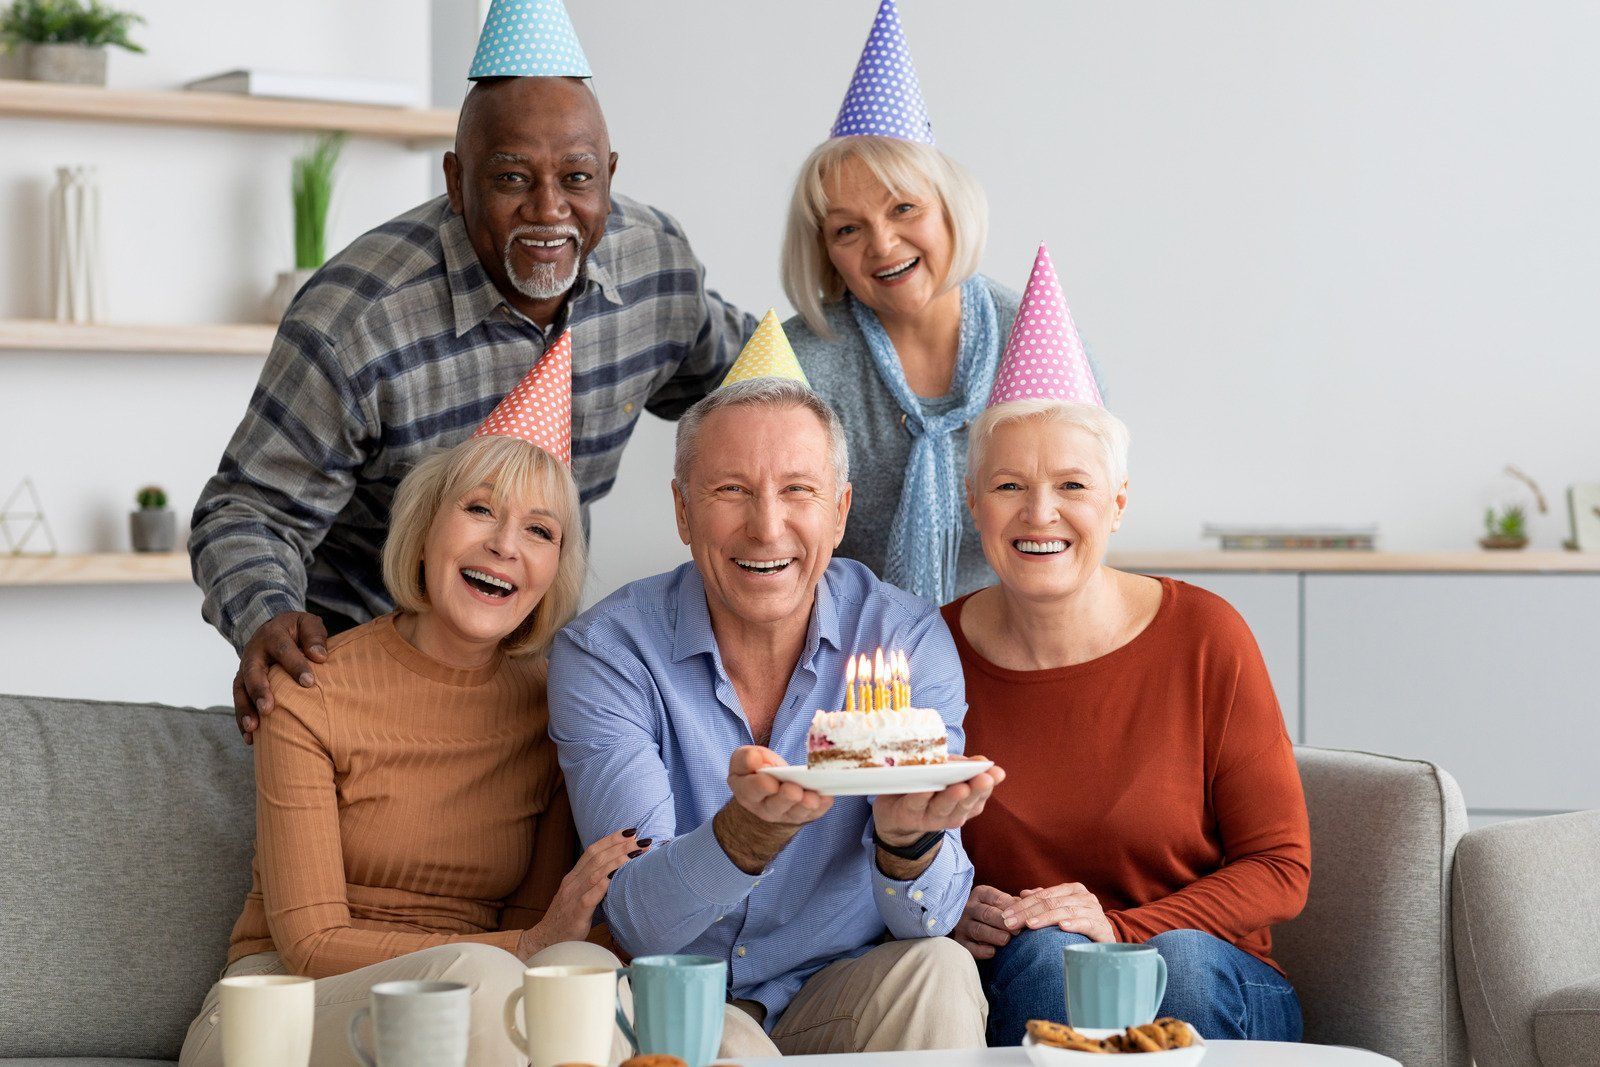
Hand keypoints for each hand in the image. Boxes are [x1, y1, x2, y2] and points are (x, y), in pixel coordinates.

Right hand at [233, 611, 327, 743]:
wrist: (273, 629)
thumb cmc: (296, 631)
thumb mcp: (307, 624)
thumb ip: (314, 636)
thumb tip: (319, 656)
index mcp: (272, 635)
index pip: (283, 650)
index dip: (295, 665)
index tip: (308, 682)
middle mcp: (254, 653)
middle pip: (253, 672)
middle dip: (259, 691)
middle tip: (268, 709)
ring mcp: (245, 669)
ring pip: (240, 689)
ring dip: (245, 709)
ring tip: (253, 728)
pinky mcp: (242, 683)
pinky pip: (239, 701)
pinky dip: (242, 719)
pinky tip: (250, 738)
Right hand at [517, 828, 648, 957]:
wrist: (546, 940)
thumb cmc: (566, 919)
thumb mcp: (577, 895)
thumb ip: (591, 882)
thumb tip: (615, 872)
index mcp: (573, 877)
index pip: (592, 851)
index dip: (611, 839)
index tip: (630, 831)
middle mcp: (572, 882)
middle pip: (597, 857)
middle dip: (620, 846)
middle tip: (640, 839)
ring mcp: (573, 896)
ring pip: (595, 873)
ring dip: (617, 861)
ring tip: (636, 854)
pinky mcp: (576, 913)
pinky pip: (590, 896)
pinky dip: (603, 884)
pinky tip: (616, 877)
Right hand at [726, 746, 832, 826]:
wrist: (769, 791)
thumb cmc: (758, 769)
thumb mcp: (748, 758)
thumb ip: (748, 757)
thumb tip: (758, 762)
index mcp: (746, 790)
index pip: (750, 790)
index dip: (760, 786)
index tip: (770, 782)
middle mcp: (764, 807)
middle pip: (774, 806)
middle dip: (785, 797)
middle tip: (794, 790)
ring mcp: (785, 814)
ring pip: (796, 813)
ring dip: (805, 805)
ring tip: (812, 798)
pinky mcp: (804, 815)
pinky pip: (814, 813)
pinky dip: (821, 806)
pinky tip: (826, 798)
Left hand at [872, 758, 1004, 845]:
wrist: (893, 813)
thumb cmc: (925, 786)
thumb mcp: (945, 773)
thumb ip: (962, 767)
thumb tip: (982, 760)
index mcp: (963, 803)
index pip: (980, 794)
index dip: (989, 784)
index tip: (997, 772)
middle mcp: (950, 814)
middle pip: (964, 804)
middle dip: (976, 790)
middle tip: (984, 778)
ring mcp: (929, 817)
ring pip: (942, 808)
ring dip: (952, 797)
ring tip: (961, 787)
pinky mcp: (908, 815)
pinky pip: (916, 805)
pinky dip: (922, 797)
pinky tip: (926, 789)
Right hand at [953, 884, 1018, 959]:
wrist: (978, 928)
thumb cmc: (997, 914)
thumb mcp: (1004, 903)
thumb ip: (1019, 901)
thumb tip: (1035, 896)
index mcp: (980, 894)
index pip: (996, 898)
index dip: (1011, 907)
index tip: (1024, 916)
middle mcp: (969, 908)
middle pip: (986, 913)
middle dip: (1003, 922)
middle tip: (1017, 930)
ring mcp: (962, 925)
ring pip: (978, 929)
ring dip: (993, 935)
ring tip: (1006, 940)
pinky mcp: (960, 942)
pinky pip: (969, 947)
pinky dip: (980, 950)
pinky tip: (992, 952)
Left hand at [1002, 882, 1115, 943]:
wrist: (1106, 941)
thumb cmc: (1079, 924)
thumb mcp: (1060, 910)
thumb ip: (1044, 900)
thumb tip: (1023, 893)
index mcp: (1072, 890)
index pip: (1043, 895)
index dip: (1023, 904)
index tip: (1005, 915)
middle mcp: (1084, 897)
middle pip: (1051, 903)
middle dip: (1028, 912)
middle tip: (1010, 923)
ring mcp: (1094, 911)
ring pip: (1065, 911)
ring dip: (1045, 918)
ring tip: (1029, 925)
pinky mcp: (1102, 927)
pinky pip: (1086, 923)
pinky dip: (1074, 924)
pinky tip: (1062, 927)